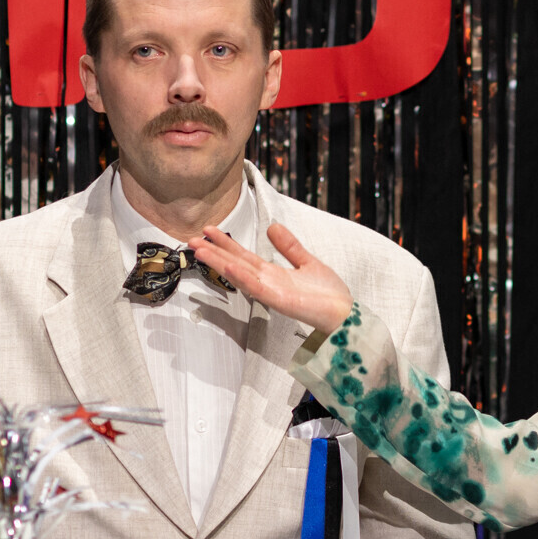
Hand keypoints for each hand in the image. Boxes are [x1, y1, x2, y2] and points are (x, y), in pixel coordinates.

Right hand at [189, 223, 353, 333]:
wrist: (344, 313)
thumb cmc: (328, 294)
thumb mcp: (307, 262)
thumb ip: (289, 246)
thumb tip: (273, 226)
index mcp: (273, 274)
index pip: (243, 255)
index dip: (226, 243)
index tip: (209, 231)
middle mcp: (268, 282)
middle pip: (235, 264)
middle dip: (214, 252)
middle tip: (193, 240)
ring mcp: (272, 292)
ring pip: (240, 274)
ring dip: (220, 262)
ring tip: (201, 250)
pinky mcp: (280, 301)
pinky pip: (258, 288)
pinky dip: (243, 278)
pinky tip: (230, 267)